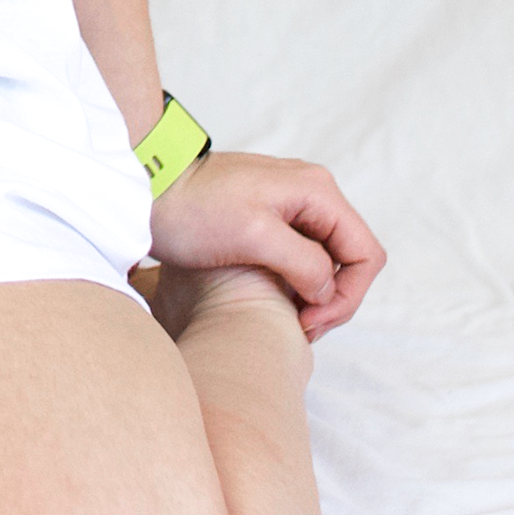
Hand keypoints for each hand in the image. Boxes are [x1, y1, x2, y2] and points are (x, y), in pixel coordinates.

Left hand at [147, 150, 384, 339]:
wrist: (148, 187)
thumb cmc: (192, 209)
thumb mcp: (252, 236)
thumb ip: (302, 262)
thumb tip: (327, 290)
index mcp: (316, 192)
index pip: (365, 254)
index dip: (348, 296)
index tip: (309, 322)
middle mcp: (312, 194)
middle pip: (350, 261)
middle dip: (333, 301)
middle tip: (300, 328)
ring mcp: (292, 206)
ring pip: (328, 262)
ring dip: (317, 296)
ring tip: (289, 319)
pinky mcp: (272, 219)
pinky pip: (304, 257)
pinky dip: (299, 284)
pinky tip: (278, 301)